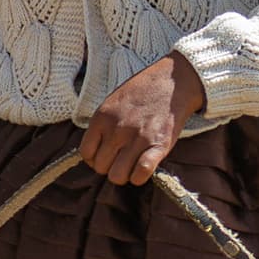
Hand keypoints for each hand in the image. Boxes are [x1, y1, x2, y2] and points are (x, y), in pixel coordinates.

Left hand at [82, 53, 205, 186]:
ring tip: (131, 165)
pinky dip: (140, 177)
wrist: (172, 81)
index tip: (104, 156)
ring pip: (118, 176)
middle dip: (109, 167)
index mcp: (101, 119)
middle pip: (101, 167)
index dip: (94, 159)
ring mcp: (137, 139)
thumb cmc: (140, 92)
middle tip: (120, 159)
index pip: (86, 154)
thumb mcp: (111, 103)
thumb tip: (94, 151)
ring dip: (124, 175)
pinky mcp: (158, 146)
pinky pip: (141, 173)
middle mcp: (116, 130)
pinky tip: (143, 168)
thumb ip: (101, 126)